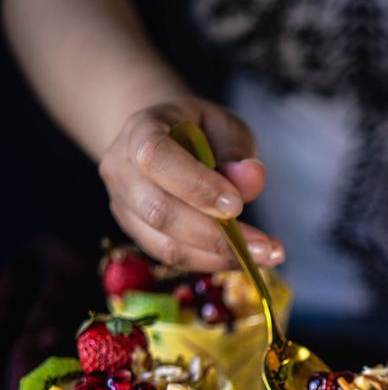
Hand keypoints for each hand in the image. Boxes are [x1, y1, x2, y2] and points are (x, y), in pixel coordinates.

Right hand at [98, 96, 283, 271]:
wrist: (164, 139)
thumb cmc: (197, 130)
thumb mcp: (223, 127)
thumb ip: (236, 152)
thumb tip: (252, 179)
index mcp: (139, 130)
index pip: (157, 158)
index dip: (196, 186)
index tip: (237, 206)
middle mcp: (122, 170)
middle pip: (159, 211)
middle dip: (215, 235)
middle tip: (264, 246)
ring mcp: (124, 207)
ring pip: (166, 245)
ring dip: (219, 257)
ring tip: (264, 256)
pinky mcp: (137, 234)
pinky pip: (173, 257)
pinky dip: (212, 262)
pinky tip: (244, 258)